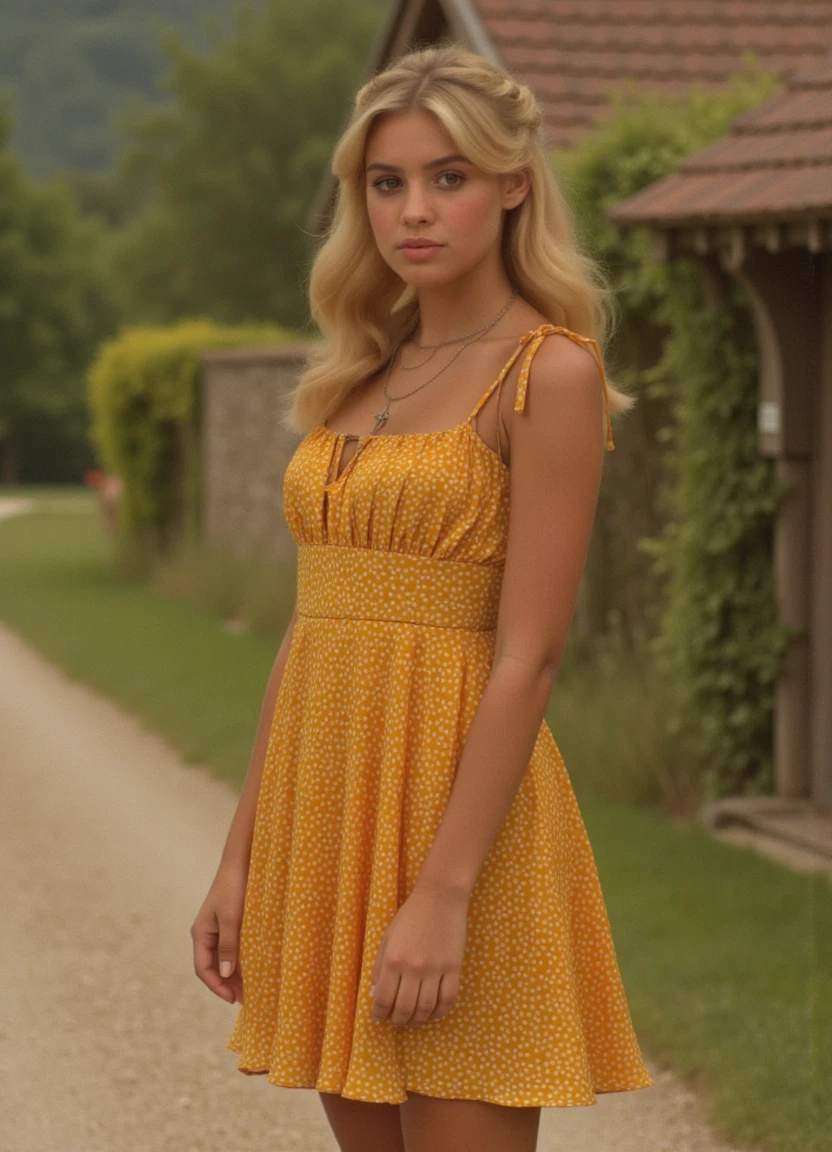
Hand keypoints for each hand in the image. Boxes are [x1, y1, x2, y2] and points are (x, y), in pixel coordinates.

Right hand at [190, 862, 247, 1004]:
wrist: (241, 860)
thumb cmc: (234, 887)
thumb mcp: (232, 918)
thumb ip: (228, 946)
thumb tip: (224, 973)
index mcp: (201, 933)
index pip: (203, 969)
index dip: (216, 987)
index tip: (233, 999)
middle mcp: (207, 934)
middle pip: (213, 967)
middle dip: (227, 984)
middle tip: (247, 999)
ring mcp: (218, 929)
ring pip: (223, 959)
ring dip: (235, 975)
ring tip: (252, 989)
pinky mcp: (230, 923)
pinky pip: (232, 948)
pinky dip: (241, 961)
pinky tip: (254, 968)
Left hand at [370, 881, 468, 1025]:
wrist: (440, 898)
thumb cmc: (410, 916)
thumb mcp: (387, 938)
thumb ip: (379, 967)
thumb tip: (375, 994)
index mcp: (393, 959)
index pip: (383, 998)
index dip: (379, 1013)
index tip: (378, 1017)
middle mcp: (413, 967)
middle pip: (404, 1008)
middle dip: (397, 1020)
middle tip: (395, 1020)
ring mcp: (435, 969)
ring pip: (426, 1008)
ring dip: (417, 1020)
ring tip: (412, 1020)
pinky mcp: (454, 968)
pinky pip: (448, 1000)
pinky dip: (439, 1012)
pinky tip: (432, 1013)